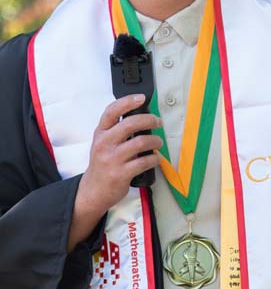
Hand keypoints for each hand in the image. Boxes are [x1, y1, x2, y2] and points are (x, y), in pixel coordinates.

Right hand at [69, 96, 161, 249]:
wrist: (93, 190)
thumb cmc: (103, 163)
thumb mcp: (104, 143)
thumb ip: (117, 130)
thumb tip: (142, 116)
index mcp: (101, 133)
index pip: (111, 111)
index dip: (127, 102)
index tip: (142, 98)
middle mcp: (104, 144)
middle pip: (130, 124)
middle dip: (149, 120)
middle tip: (158, 121)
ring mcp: (112, 159)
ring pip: (140, 142)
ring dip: (155, 140)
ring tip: (158, 142)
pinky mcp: (121, 173)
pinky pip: (145, 161)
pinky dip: (155, 158)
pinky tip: (156, 158)